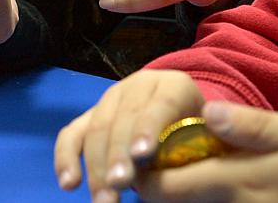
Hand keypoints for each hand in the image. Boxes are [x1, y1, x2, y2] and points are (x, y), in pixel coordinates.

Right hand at [54, 69, 207, 200]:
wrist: (183, 121)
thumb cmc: (201, 136)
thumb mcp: (210, 137)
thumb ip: (202, 146)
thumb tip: (194, 162)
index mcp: (174, 87)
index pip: (160, 105)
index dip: (149, 128)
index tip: (142, 155)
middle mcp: (138, 86)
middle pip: (123, 118)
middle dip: (118, 154)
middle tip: (118, 185)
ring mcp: (110, 99)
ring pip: (96, 128)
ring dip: (96, 166)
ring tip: (102, 199)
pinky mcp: (90, 115)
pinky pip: (72, 134)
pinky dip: (66, 158)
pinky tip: (68, 184)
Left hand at [136, 101, 277, 202]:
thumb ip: (251, 126)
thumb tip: (206, 112)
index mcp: (239, 181)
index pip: (167, 186)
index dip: (141, 176)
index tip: (131, 158)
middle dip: (155, 188)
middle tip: (150, 165)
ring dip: (183, 195)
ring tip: (176, 174)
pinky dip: (208, 202)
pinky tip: (212, 188)